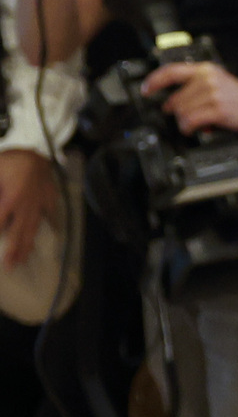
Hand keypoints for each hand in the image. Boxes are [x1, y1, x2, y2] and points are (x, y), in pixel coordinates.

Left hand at [0, 149, 57, 267]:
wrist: (37, 149)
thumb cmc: (11, 160)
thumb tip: (0, 204)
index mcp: (11, 199)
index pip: (0, 222)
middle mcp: (26, 205)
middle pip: (18, 231)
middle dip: (14, 250)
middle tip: (10, 267)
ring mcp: (40, 203)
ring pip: (33, 227)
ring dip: (28, 244)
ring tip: (23, 259)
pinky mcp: (49, 197)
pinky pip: (50, 215)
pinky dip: (51, 226)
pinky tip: (52, 235)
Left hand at [141, 60, 237, 133]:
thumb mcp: (216, 81)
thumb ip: (194, 85)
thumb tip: (170, 102)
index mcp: (205, 70)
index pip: (171, 71)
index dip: (154, 81)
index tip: (146, 91)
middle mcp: (207, 79)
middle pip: (175, 99)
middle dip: (177, 112)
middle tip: (185, 117)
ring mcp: (213, 94)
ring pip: (181, 112)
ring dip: (184, 122)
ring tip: (194, 123)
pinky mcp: (217, 109)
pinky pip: (191, 121)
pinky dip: (189, 128)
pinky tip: (196, 128)